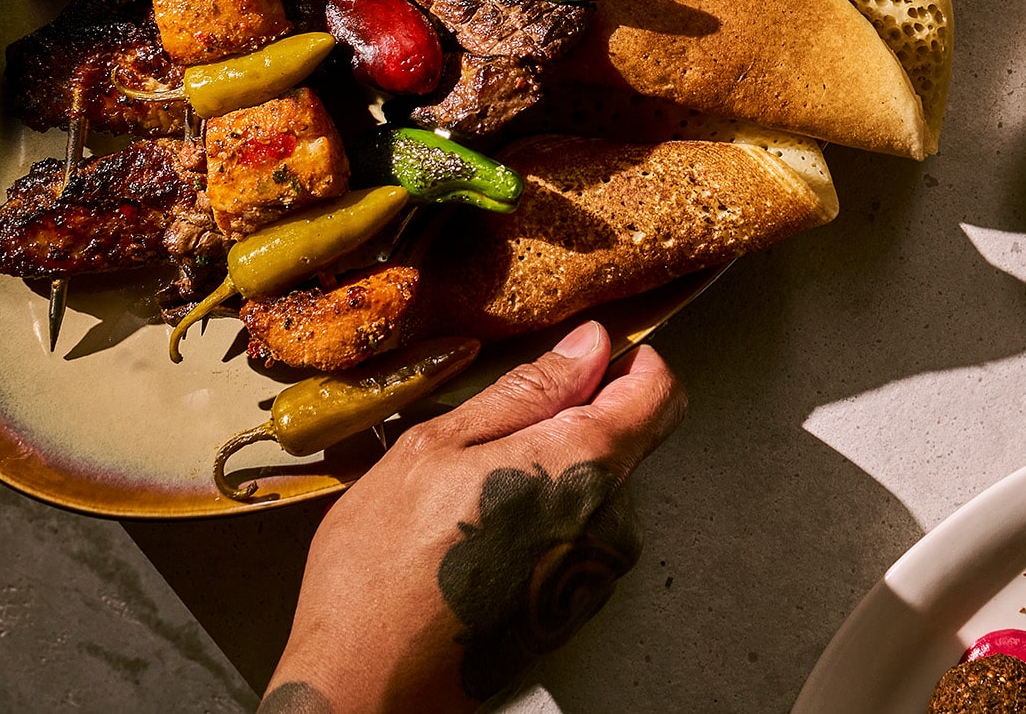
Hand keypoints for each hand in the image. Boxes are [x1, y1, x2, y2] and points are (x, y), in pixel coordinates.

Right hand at [264, 321, 686, 713]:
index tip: (586, 359)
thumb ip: (527, 391)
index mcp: (582, 469)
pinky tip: (476, 540)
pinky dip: (538, 523)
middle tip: (484, 442)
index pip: (660, 393)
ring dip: (546, 478)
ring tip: (468, 501)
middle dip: (568, 425)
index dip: (628, 362)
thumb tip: (586, 346)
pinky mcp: (575, 608)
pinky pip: (575, 538)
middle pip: (624, 442)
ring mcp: (596, 574)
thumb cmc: (382, 572)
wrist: (364, 688)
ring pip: (594, 490)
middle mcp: (608, 525)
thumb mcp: (437, 447)